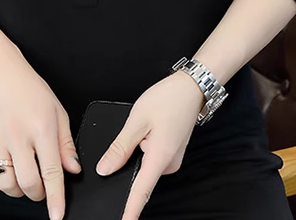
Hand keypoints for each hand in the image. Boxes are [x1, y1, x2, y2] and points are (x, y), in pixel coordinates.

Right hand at [0, 48, 80, 219]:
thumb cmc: (31, 90)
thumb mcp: (57, 111)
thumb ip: (65, 143)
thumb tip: (73, 170)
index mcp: (42, 128)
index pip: (52, 172)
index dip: (56, 198)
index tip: (57, 216)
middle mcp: (18, 136)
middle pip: (28, 183)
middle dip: (37, 194)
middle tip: (40, 188)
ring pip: (6, 183)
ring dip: (17, 190)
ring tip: (23, 179)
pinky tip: (3, 175)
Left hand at [95, 71, 205, 219]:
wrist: (191, 87)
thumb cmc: (167, 99)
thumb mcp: (137, 120)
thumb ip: (120, 147)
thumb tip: (104, 170)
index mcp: (159, 157)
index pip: (140, 191)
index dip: (129, 211)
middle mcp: (168, 164)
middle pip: (139, 176)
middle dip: (128, 163)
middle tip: (135, 131)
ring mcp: (171, 160)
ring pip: (145, 165)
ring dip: (137, 152)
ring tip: (146, 124)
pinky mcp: (171, 153)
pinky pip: (151, 158)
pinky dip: (144, 148)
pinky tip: (147, 129)